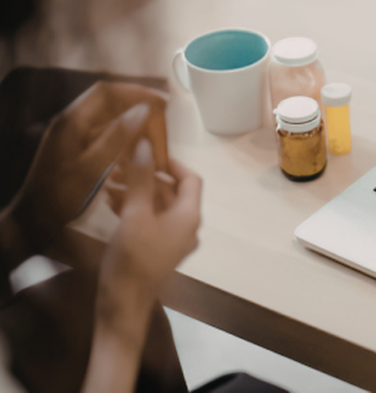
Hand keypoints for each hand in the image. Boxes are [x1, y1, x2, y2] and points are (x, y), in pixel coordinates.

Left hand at [9, 81, 167, 257]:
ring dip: (132, 124)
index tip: (160, 103)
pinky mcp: (75, 147)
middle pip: (109, 102)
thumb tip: (143, 109)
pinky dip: (123, 138)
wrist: (34, 219)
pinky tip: (135, 153)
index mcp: (72, 121)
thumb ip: (117, 137)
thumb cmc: (61, 196)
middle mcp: (71, 122)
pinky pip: (103, 133)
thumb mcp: (92, 168)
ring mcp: (72, 134)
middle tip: (160, 125)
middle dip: (137, 109)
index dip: (135, 92)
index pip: (107, 92)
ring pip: (108, 118)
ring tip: (152, 140)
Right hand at [99, 140, 200, 306]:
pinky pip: (150, 220)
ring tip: (107, 183)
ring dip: (136, 191)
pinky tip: (109, 203)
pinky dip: (134, 208)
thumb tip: (144, 145)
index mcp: (189, 216)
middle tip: (116, 167)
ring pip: (158, 206)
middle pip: (172, 192)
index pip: (191, 179)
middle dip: (146, 176)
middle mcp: (187, 226)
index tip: (147, 151)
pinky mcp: (157, 250)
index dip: (172, 162)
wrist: (123, 307)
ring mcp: (173, 240)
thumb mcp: (135, 215)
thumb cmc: (133, 260)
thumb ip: (141, 180)